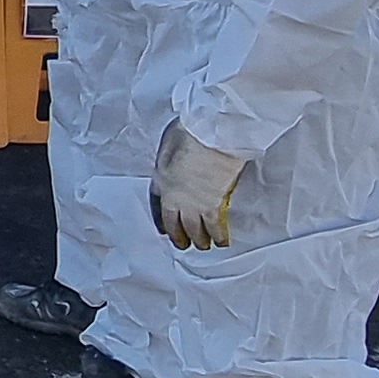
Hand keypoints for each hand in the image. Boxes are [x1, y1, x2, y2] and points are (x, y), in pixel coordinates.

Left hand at [151, 123, 246, 249]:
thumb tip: (177, 153)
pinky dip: (219, 237)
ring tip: (203, 245)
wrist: (209, 137)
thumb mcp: (170, 141)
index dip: (160, 218)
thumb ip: (172, 153)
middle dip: (177, 235)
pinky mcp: (212, 206)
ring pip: (193, 230)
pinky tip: (222, 242)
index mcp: (161, 178)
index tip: (163, 228)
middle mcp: (173, 197)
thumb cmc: (190, 132)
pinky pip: (215, 228)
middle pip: (173, 222)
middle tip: (182, 244)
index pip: (156, 204)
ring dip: (199, 239)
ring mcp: (192, 204)